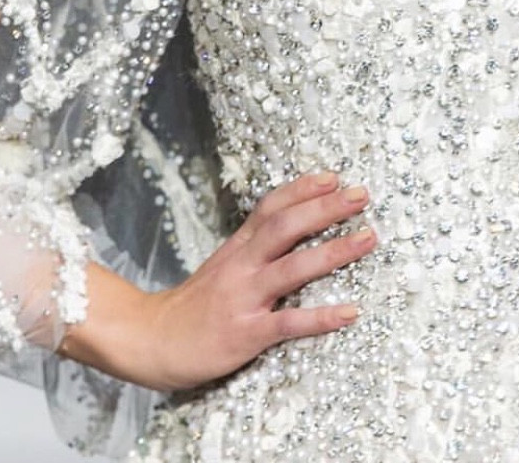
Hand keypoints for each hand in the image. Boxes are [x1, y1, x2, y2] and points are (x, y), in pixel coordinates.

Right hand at [66, 171, 375, 391]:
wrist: (149, 341)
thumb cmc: (194, 305)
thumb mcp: (222, 265)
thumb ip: (253, 246)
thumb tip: (293, 225)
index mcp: (237, 247)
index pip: (271, 207)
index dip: (302, 189)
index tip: (334, 176)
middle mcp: (242, 266)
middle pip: (286, 227)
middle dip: (325, 208)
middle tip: (361, 194)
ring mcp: (244, 298)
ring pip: (293, 268)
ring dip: (334, 251)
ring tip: (368, 237)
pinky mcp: (246, 333)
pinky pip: (289, 323)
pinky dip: (321, 317)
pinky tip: (350, 312)